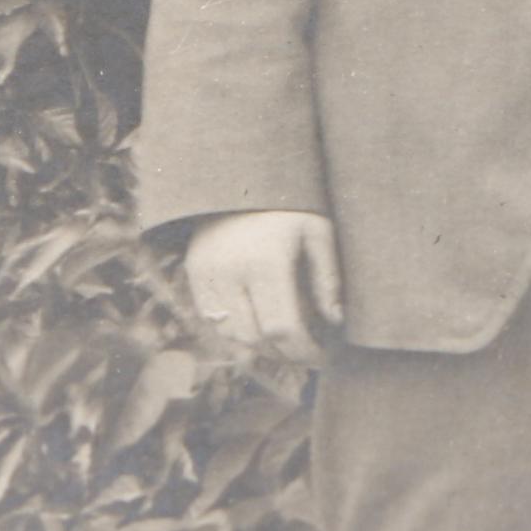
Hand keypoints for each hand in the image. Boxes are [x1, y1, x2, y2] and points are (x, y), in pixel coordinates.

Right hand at [182, 209, 345, 365]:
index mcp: (267, 260)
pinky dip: (235, 331)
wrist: (241, 172)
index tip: (322, 358)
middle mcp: (231, 270)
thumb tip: (336, 322)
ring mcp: (207, 271)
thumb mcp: (318, 232)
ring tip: (285, 341)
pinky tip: (259, 325)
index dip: (303, 352)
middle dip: (284, 353)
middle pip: (256, 338)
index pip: (283, 327)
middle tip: (307, 352)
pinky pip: (212, 318)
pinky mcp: (194, 270)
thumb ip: (327, 279)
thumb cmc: (290, 203)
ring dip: (259, 347)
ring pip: (231, 334)